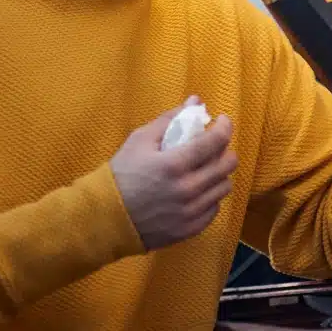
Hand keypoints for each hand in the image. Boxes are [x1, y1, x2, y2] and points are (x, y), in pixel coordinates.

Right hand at [110, 96, 238, 250]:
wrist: (104, 218)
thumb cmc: (121, 174)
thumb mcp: (139, 140)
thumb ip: (170, 119)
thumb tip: (195, 101)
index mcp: (174, 164)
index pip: (216, 141)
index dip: (225, 126)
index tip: (221, 121)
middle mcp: (187, 189)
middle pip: (227, 165)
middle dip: (225, 150)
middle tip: (214, 146)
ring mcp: (190, 212)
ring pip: (224, 187)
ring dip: (219, 174)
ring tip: (206, 168)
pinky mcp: (190, 229)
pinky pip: (215, 208)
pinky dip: (210, 196)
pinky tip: (198, 190)